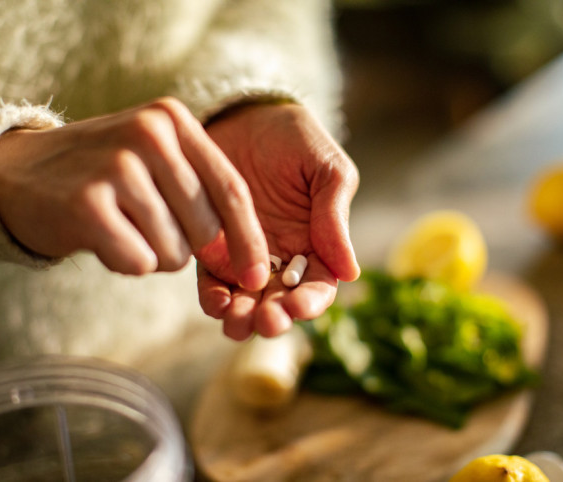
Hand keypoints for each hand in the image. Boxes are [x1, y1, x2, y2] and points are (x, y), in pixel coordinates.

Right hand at [0, 98, 270, 288]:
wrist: (15, 174)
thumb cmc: (101, 175)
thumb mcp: (154, 160)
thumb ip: (201, 191)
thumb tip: (250, 258)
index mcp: (172, 119)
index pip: (232, 189)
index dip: (250, 240)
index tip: (258, 276)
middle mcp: (149, 134)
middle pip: (206, 228)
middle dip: (184, 246)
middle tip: (144, 225)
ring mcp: (118, 166)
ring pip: (173, 252)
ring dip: (151, 254)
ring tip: (119, 225)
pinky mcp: (88, 204)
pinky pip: (138, 263)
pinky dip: (124, 262)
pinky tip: (99, 237)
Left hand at [198, 102, 359, 339]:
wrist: (244, 114)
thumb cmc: (294, 138)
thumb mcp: (327, 169)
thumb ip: (335, 216)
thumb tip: (350, 272)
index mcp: (317, 244)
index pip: (318, 286)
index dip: (310, 303)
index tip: (298, 307)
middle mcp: (281, 258)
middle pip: (280, 303)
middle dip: (273, 318)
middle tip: (264, 321)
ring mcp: (244, 255)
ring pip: (246, 300)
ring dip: (242, 318)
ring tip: (236, 321)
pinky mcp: (211, 247)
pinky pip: (212, 280)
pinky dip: (213, 297)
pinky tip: (215, 301)